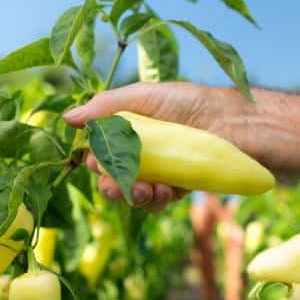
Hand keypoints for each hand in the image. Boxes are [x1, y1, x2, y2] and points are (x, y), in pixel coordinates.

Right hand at [64, 82, 242, 210]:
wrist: (231, 122)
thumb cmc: (189, 102)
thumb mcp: (143, 96)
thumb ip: (105, 107)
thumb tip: (68, 118)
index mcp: (127, 129)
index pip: (99, 152)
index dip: (94, 162)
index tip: (95, 163)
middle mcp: (140, 152)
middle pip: (111, 178)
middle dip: (109, 186)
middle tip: (114, 186)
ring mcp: (158, 172)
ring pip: (132, 194)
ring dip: (132, 195)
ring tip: (144, 188)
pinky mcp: (177, 187)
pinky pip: (157, 202)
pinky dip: (156, 200)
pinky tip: (166, 190)